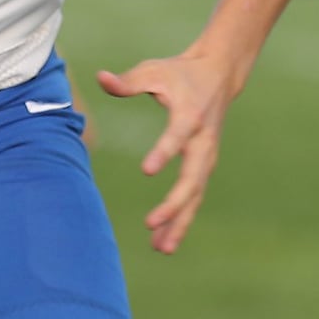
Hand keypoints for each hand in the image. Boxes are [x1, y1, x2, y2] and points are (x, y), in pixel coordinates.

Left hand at [98, 52, 234, 254]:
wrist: (218, 75)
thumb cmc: (179, 73)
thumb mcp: (153, 70)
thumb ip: (127, 81)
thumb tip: (101, 78)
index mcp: (190, 116)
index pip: (177, 137)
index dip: (164, 152)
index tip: (147, 170)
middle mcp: (203, 141)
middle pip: (192, 178)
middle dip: (174, 204)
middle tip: (151, 224)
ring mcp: (206, 156)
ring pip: (195, 195)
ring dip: (179, 222)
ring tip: (160, 248)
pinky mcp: (204, 165)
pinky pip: (194, 197)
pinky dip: (181, 218)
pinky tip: (164, 242)